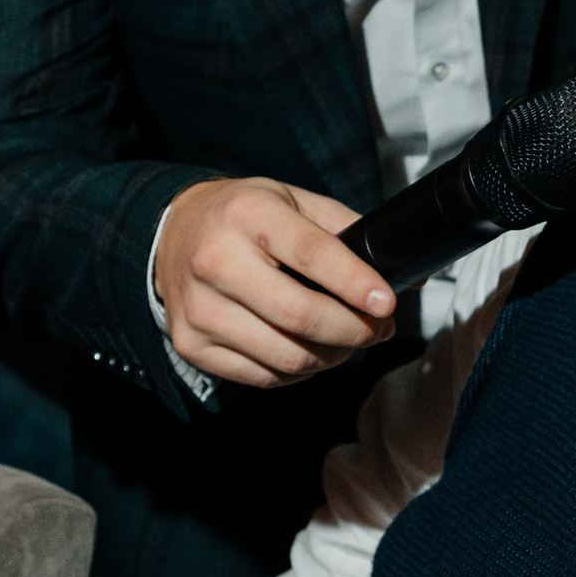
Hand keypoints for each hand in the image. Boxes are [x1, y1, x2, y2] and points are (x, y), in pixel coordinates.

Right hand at [155, 177, 394, 388]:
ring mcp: (200, 308)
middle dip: (354, 330)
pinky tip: (308, 350)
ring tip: (346, 340)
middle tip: (377, 328)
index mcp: (249, 215)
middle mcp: (217, 261)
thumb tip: (404, 272)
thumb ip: (345, 230)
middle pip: (300, 316)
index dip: (354, 282)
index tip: (386, 302)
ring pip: (286, 356)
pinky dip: (298, 372)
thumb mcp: (293, 200)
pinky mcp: (191, 344)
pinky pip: (262, 376)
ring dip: (331, 356)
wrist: (171, 232)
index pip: (310, 253)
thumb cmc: (243, 216)